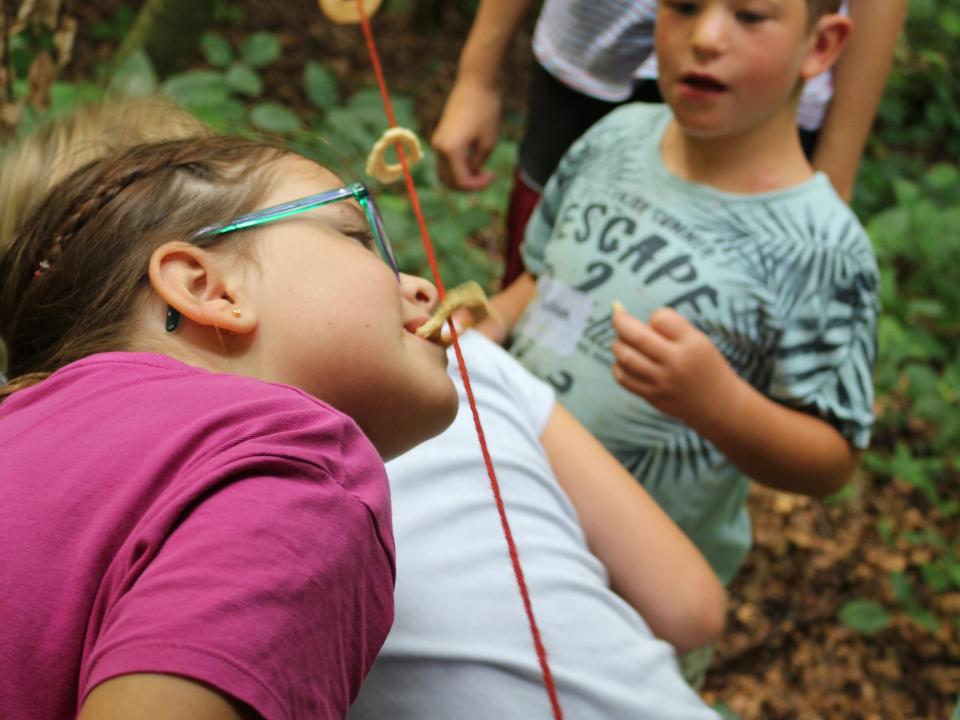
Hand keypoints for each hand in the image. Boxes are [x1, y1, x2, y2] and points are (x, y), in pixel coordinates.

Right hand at [431, 80, 500, 189]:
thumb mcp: (488, 142)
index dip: (478, 185)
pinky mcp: (440, 137)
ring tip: (482, 169)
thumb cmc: (485, 110)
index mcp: (450, 150)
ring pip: (446, 173)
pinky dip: (458, 167)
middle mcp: (439, 148)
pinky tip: (474, 160)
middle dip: (469, 184)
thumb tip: (471, 174)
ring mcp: (437, 142)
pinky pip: (446, 162)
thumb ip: (478, 163)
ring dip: (462, 177)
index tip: (493, 175)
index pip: (461, 181)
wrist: (475, 84)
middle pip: (450, 181)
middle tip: (488, 175)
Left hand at [610, 306, 744, 429]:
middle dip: (620, 321)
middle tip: (618, 315)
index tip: (658, 319)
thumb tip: (634, 321)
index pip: (661, 318)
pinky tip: (624, 362)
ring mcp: (662, 382)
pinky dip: (618, 367)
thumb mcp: (700, 342)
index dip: (655, 315)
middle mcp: (676, 362)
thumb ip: (672, 330)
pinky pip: (624, 379)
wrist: (720, 405)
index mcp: (692, 344)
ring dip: (618, 345)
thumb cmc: (706, 366)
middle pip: (637, 337)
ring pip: (626, 358)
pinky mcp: (653, 397)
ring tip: (622, 341)